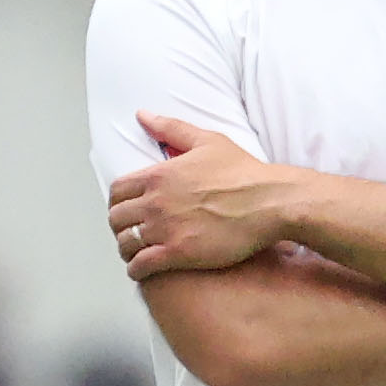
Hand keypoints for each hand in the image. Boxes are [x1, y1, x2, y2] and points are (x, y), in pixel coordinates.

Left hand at [108, 115, 296, 278]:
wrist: (269, 202)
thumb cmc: (243, 172)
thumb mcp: (206, 140)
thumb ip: (170, 128)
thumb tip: (142, 115)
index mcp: (158, 175)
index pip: (117, 191)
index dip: (117, 202)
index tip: (126, 209)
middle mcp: (155, 202)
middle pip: (116, 218)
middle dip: (120, 226)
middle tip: (131, 232)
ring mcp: (165, 229)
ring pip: (125, 243)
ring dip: (126, 249)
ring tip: (135, 253)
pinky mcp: (178, 253)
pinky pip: (141, 266)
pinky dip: (136, 270)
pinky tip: (141, 270)